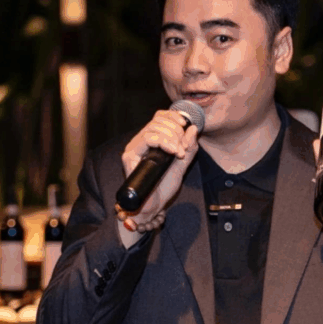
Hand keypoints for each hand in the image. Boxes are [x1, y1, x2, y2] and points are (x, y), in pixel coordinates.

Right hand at [120, 108, 198, 230]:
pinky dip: (163, 142)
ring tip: (179, 153)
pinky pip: (147, 139)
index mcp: (152, 141)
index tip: (185, 124)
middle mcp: (141, 142)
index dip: (173, 116)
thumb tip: (193, 128)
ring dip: (171, 138)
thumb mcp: (182, 165)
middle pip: (157, 121)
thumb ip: (189, 148)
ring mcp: (134, 148)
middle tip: (183, 147)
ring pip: (153, 128)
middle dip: (176, 131)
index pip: (159, 117)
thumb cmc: (163, 187)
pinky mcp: (129, 156)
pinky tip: (173, 152)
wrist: (153, 206)